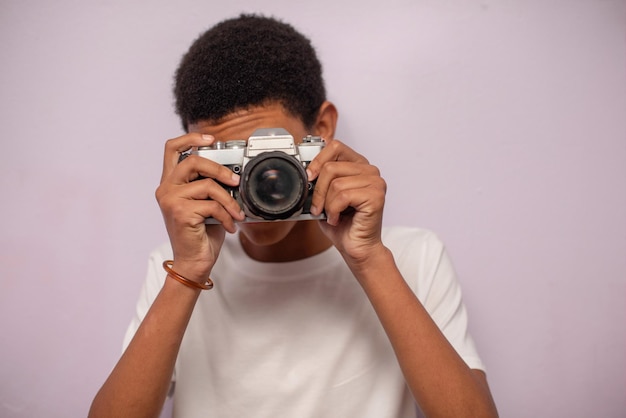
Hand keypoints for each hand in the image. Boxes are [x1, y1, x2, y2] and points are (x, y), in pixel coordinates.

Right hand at [155, 133, 244, 280]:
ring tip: (237, 213)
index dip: (190, 138)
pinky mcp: (181, 212)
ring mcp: (171, 200)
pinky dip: (228, 215)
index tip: (210, 139)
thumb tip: (232, 174)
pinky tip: (230, 226)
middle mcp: (166, 189)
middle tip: (235, 182)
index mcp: (170, 183)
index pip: (172, 149)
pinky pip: (213, 205)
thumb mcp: (206, 204)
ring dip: (230, 200)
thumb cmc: (201, 234)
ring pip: (208, 185)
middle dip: (220, 169)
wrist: (194, 262)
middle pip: (194, 161)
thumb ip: (210, 186)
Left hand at [306, 139, 386, 267]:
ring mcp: (375, 182)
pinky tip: (338, 219)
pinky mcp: (376, 196)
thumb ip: (319, 180)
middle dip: (318, 190)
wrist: (356, 248)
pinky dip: (334, 210)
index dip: (317, 160)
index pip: (335, 146)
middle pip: (332, 166)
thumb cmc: (342, 224)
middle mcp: (369, 171)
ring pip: (336, 183)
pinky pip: (343, 196)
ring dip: (326, 203)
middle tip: (317, 207)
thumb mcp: (325, 197)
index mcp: (358, 165)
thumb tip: (304, 171)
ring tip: (331, 215)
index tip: (308, 176)